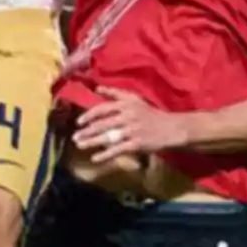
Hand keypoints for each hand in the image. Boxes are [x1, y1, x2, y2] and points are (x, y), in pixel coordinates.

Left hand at [72, 87, 189, 162]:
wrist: (171, 129)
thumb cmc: (151, 114)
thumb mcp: (135, 99)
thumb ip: (115, 93)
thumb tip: (97, 88)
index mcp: (126, 105)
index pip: (102, 109)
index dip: (89, 116)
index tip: (79, 122)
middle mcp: (128, 116)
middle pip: (102, 124)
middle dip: (87, 131)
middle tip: (75, 137)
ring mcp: (132, 131)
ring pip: (108, 137)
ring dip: (92, 142)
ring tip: (80, 146)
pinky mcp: (136, 144)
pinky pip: (117, 150)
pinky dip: (105, 155)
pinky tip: (95, 158)